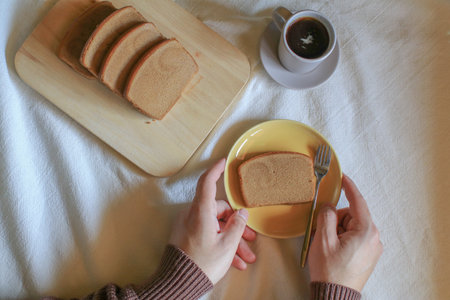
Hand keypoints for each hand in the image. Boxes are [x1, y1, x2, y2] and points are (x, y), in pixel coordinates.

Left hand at [169, 158, 256, 283]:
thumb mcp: (227, 246)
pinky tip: (234, 262)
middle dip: (236, 225)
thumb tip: (242, 214)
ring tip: (245, 258)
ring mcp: (189, 226)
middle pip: (218, 211)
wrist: (179, 284)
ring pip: (216, 226)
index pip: (207, 183)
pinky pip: (208, 234)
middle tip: (251, 239)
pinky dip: (221, 244)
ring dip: (232, 239)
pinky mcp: (187, 237)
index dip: (215, 170)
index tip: (223, 162)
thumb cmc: (203, 263)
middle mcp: (193, 216)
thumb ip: (237, 226)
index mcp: (200, 212)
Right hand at [308, 175, 382, 291]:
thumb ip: (326, 216)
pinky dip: (343, 238)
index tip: (343, 177)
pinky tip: (334, 250)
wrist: (335, 296)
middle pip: (352, 215)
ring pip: (352, 226)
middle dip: (336, 219)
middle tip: (324, 233)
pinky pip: (355, 237)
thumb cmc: (330, 271)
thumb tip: (328, 206)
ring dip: (338, 230)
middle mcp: (374, 238)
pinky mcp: (368, 255)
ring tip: (328, 246)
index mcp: (366, 231)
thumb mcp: (323, 239)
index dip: (348, 187)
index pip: (357, 201)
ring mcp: (373, 247)